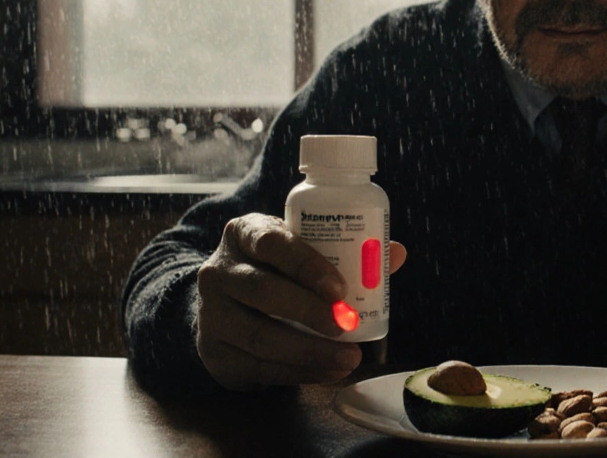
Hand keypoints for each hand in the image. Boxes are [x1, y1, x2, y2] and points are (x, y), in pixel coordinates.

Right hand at [196, 213, 407, 390]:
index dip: (306, 265)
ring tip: (348, 359)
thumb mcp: (299, 251)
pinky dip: (297, 372)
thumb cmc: (276, 270)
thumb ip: (345, 251)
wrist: (225, 304)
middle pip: (262, 290)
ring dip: (308, 351)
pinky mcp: (214, 352)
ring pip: (258, 335)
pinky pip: (257, 367)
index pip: (271, 242)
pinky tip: (327, 372)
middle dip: (309, 311)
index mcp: (244, 234)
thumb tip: (396, 253)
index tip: (340, 288)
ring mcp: (210, 313)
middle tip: (347, 326)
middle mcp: (218, 270)